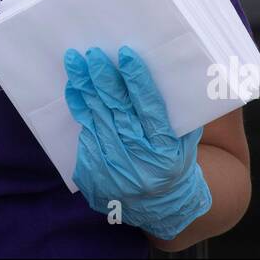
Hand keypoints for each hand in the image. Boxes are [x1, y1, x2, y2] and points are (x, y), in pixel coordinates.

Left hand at [64, 45, 211, 239]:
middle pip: (118, 112)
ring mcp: (113, 169)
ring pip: (96, 120)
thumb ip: (177, 114)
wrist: (158, 206)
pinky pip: (84, 135)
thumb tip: (173, 71)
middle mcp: (138, 161)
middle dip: (104, 80)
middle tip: (93, 53)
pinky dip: (79, 110)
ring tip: (75, 62)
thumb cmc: (174, 163)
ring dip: (85, 89)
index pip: (150, 109)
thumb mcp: (185, 142)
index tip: (126, 55)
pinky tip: (74, 89)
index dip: (137, 81)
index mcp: (166, 152)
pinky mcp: (93, 174)